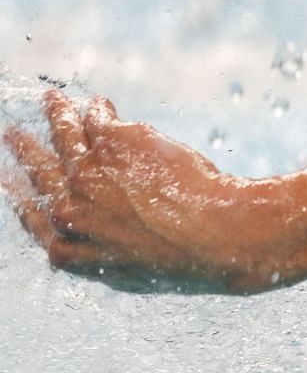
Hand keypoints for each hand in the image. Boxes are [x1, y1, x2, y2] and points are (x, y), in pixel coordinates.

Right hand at [3, 88, 268, 292]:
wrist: (219, 235)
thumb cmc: (189, 259)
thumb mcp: (132, 271)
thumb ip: (102, 253)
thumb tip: (88, 246)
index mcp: (71, 250)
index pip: (33, 217)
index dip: (21, 195)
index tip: (8, 179)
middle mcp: (70, 210)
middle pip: (41, 172)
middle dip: (26, 150)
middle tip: (12, 133)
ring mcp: (88, 173)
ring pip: (65, 137)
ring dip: (57, 115)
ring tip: (53, 102)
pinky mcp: (113, 142)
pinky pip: (97, 118)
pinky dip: (95, 109)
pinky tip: (98, 104)